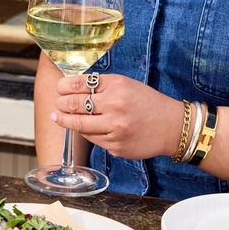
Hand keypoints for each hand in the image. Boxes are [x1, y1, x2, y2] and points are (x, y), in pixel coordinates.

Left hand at [49, 74, 182, 159]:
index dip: (64, 87)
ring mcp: (114, 128)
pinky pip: (92, 138)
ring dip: (65, 121)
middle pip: (74, 104)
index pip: (80, 84)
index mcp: (117, 86)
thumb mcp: (127, 85)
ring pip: (79, 125)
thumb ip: (103, 86)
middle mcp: (114, 106)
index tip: (59, 89)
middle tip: (57, 104)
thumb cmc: (147, 103)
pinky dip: (84, 132)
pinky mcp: (115, 145)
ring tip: (58, 117)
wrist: (171, 127)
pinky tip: (82, 128)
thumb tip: (73, 89)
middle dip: (61, 104)